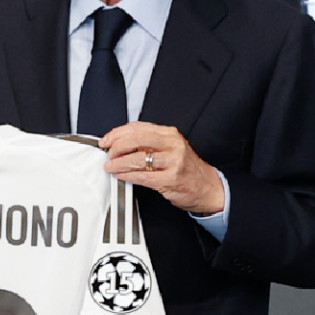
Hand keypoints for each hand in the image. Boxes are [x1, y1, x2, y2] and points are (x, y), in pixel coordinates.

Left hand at [99, 122, 224, 215]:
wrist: (208, 187)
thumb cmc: (185, 168)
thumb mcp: (170, 148)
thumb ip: (148, 143)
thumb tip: (119, 143)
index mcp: (169, 134)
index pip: (138, 127)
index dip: (117, 133)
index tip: (106, 140)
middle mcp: (172, 145)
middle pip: (136, 139)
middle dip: (117, 147)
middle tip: (108, 154)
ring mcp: (173, 162)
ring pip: (137, 158)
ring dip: (119, 163)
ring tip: (110, 167)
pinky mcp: (170, 180)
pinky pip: (143, 176)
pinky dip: (128, 176)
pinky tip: (121, 176)